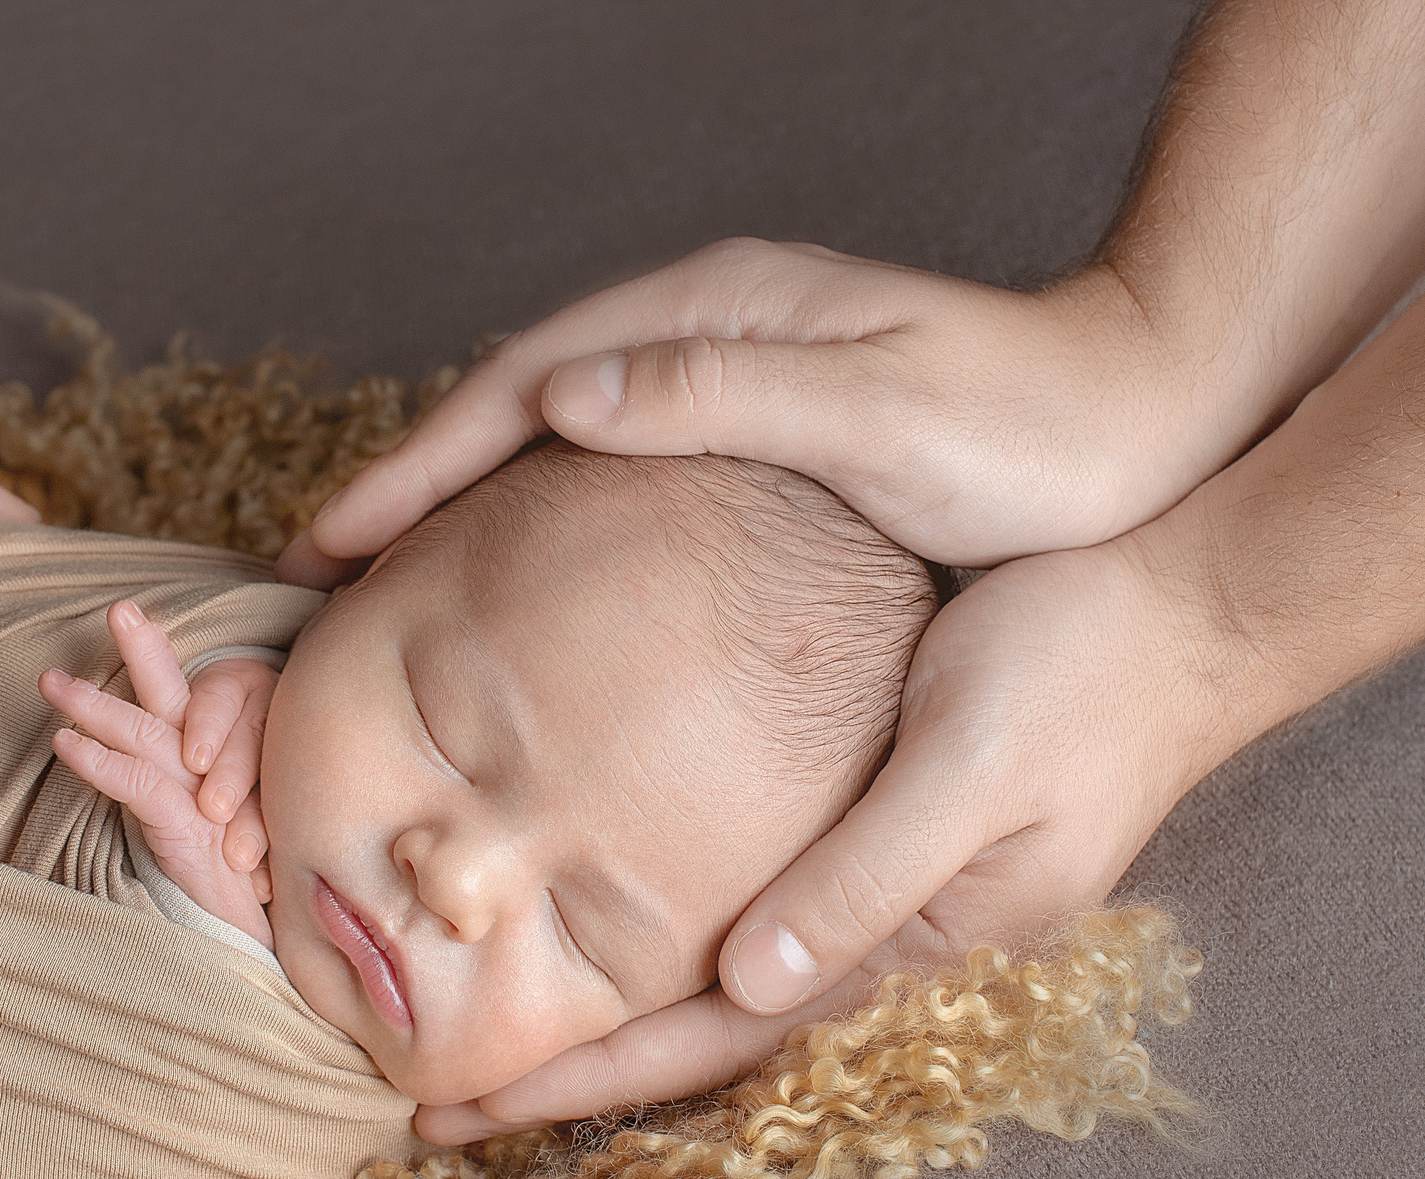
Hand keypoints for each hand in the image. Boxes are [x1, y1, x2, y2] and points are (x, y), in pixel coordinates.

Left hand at [40, 602, 276, 942]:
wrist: (256, 946)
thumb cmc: (228, 894)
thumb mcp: (196, 836)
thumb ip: (168, 796)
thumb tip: (129, 766)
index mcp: (220, 765)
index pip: (192, 701)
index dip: (158, 661)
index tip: (130, 619)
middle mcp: (216, 772)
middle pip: (180, 698)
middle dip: (146, 650)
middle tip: (119, 608)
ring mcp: (204, 797)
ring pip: (149, 731)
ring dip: (93, 704)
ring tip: (50, 680)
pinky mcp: (189, 829)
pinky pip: (138, 783)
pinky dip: (97, 760)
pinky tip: (62, 742)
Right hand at [276, 241, 1227, 587]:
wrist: (1140, 423)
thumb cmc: (1027, 427)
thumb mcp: (877, 409)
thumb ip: (721, 393)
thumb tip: (563, 399)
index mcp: (713, 312)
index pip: (521, 385)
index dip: (415, 465)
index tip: (331, 542)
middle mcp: (703, 333)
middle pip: (512, 408)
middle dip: (408, 488)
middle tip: (318, 575)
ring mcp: (724, 381)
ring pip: (549, 443)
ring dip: (458, 509)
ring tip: (382, 587)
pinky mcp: (752, 436)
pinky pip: (603, 475)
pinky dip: (532, 523)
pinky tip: (509, 584)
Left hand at [416, 538, 1232, 1140]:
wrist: (1188, 613)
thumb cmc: (1082, 673)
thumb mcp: (969, 767)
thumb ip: (862, 879)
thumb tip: (752, 983)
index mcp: (903, 946)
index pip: (709, 1042)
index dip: (577, 1079)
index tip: (457, 1108)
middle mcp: (882, 945)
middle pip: (697, 1038)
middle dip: (567, 1073)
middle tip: (430, 1101)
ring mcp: (881, 905)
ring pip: (715, 993)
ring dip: (606, 1023)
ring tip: (489, 1040)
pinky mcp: (877, 848)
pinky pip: (746, 926)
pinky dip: (661, 952)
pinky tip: (599, 941)